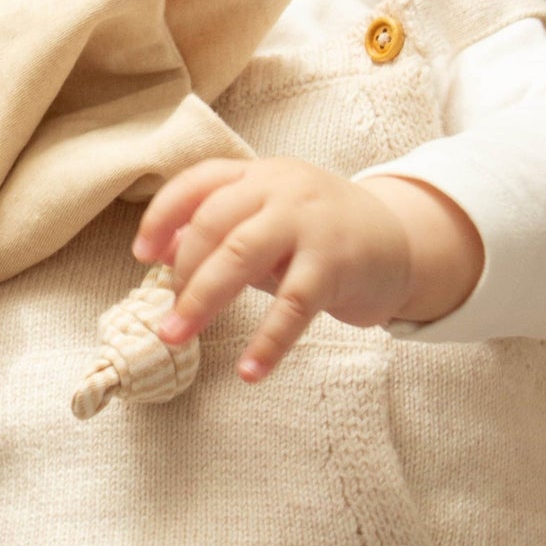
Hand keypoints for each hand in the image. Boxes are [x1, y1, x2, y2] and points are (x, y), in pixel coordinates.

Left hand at [131, 156, 482, 382]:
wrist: (404, 242)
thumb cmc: (321, 235)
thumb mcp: (269, 223)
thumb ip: (221, 234)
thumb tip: (162, 254)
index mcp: (259, 174)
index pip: (198, 183)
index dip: (162, 216)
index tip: (141, 255)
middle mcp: (282, 189)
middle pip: (214, 223)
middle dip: (181, 272)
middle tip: (163, 319)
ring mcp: (310, 223)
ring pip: (242, 256)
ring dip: (202, 299)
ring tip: (177, 337)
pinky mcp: (337, 263)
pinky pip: (293, 306)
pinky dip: (268, 342)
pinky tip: (250, 371)